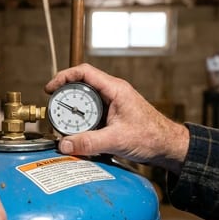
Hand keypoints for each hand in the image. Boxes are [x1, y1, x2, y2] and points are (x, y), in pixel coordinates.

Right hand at [45, 63, 188, 172]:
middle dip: (65, 97)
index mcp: (115, 89)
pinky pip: (92, 115)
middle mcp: (113, 93)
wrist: (168, 146)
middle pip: (81, 87)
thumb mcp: (117, 140)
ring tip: (63, 124)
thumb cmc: (152, 136)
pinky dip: (82, 122)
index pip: (84, 72)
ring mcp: (113, 104)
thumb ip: (89, 143)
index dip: (64, 77)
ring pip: (86, 102)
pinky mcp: (113, 117)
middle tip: (54, 109)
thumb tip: (65, 144)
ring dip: (73, 112)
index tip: (50, 88)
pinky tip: (78, 133)